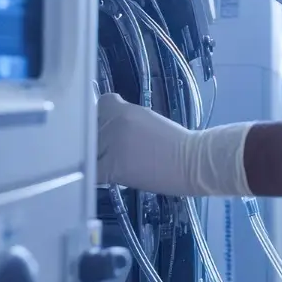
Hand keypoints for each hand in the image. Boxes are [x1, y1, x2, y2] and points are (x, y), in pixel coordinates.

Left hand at [96, 92, 252, 196]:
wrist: (194, 162)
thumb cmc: (177, 142)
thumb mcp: (146, 119)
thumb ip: (125, 119)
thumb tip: (108, 127)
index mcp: (123, 109)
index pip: (99, 106)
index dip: (102, 116)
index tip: (108, 125)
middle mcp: (114, 123)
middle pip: (89, 129)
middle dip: (97, 138)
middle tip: (112, 150)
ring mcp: (112, 145)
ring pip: (87, 150)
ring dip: (95, 156)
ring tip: (111, 163)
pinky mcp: (114, 167)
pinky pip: (92, 172)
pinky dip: (95, 175)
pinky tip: (107, 176)